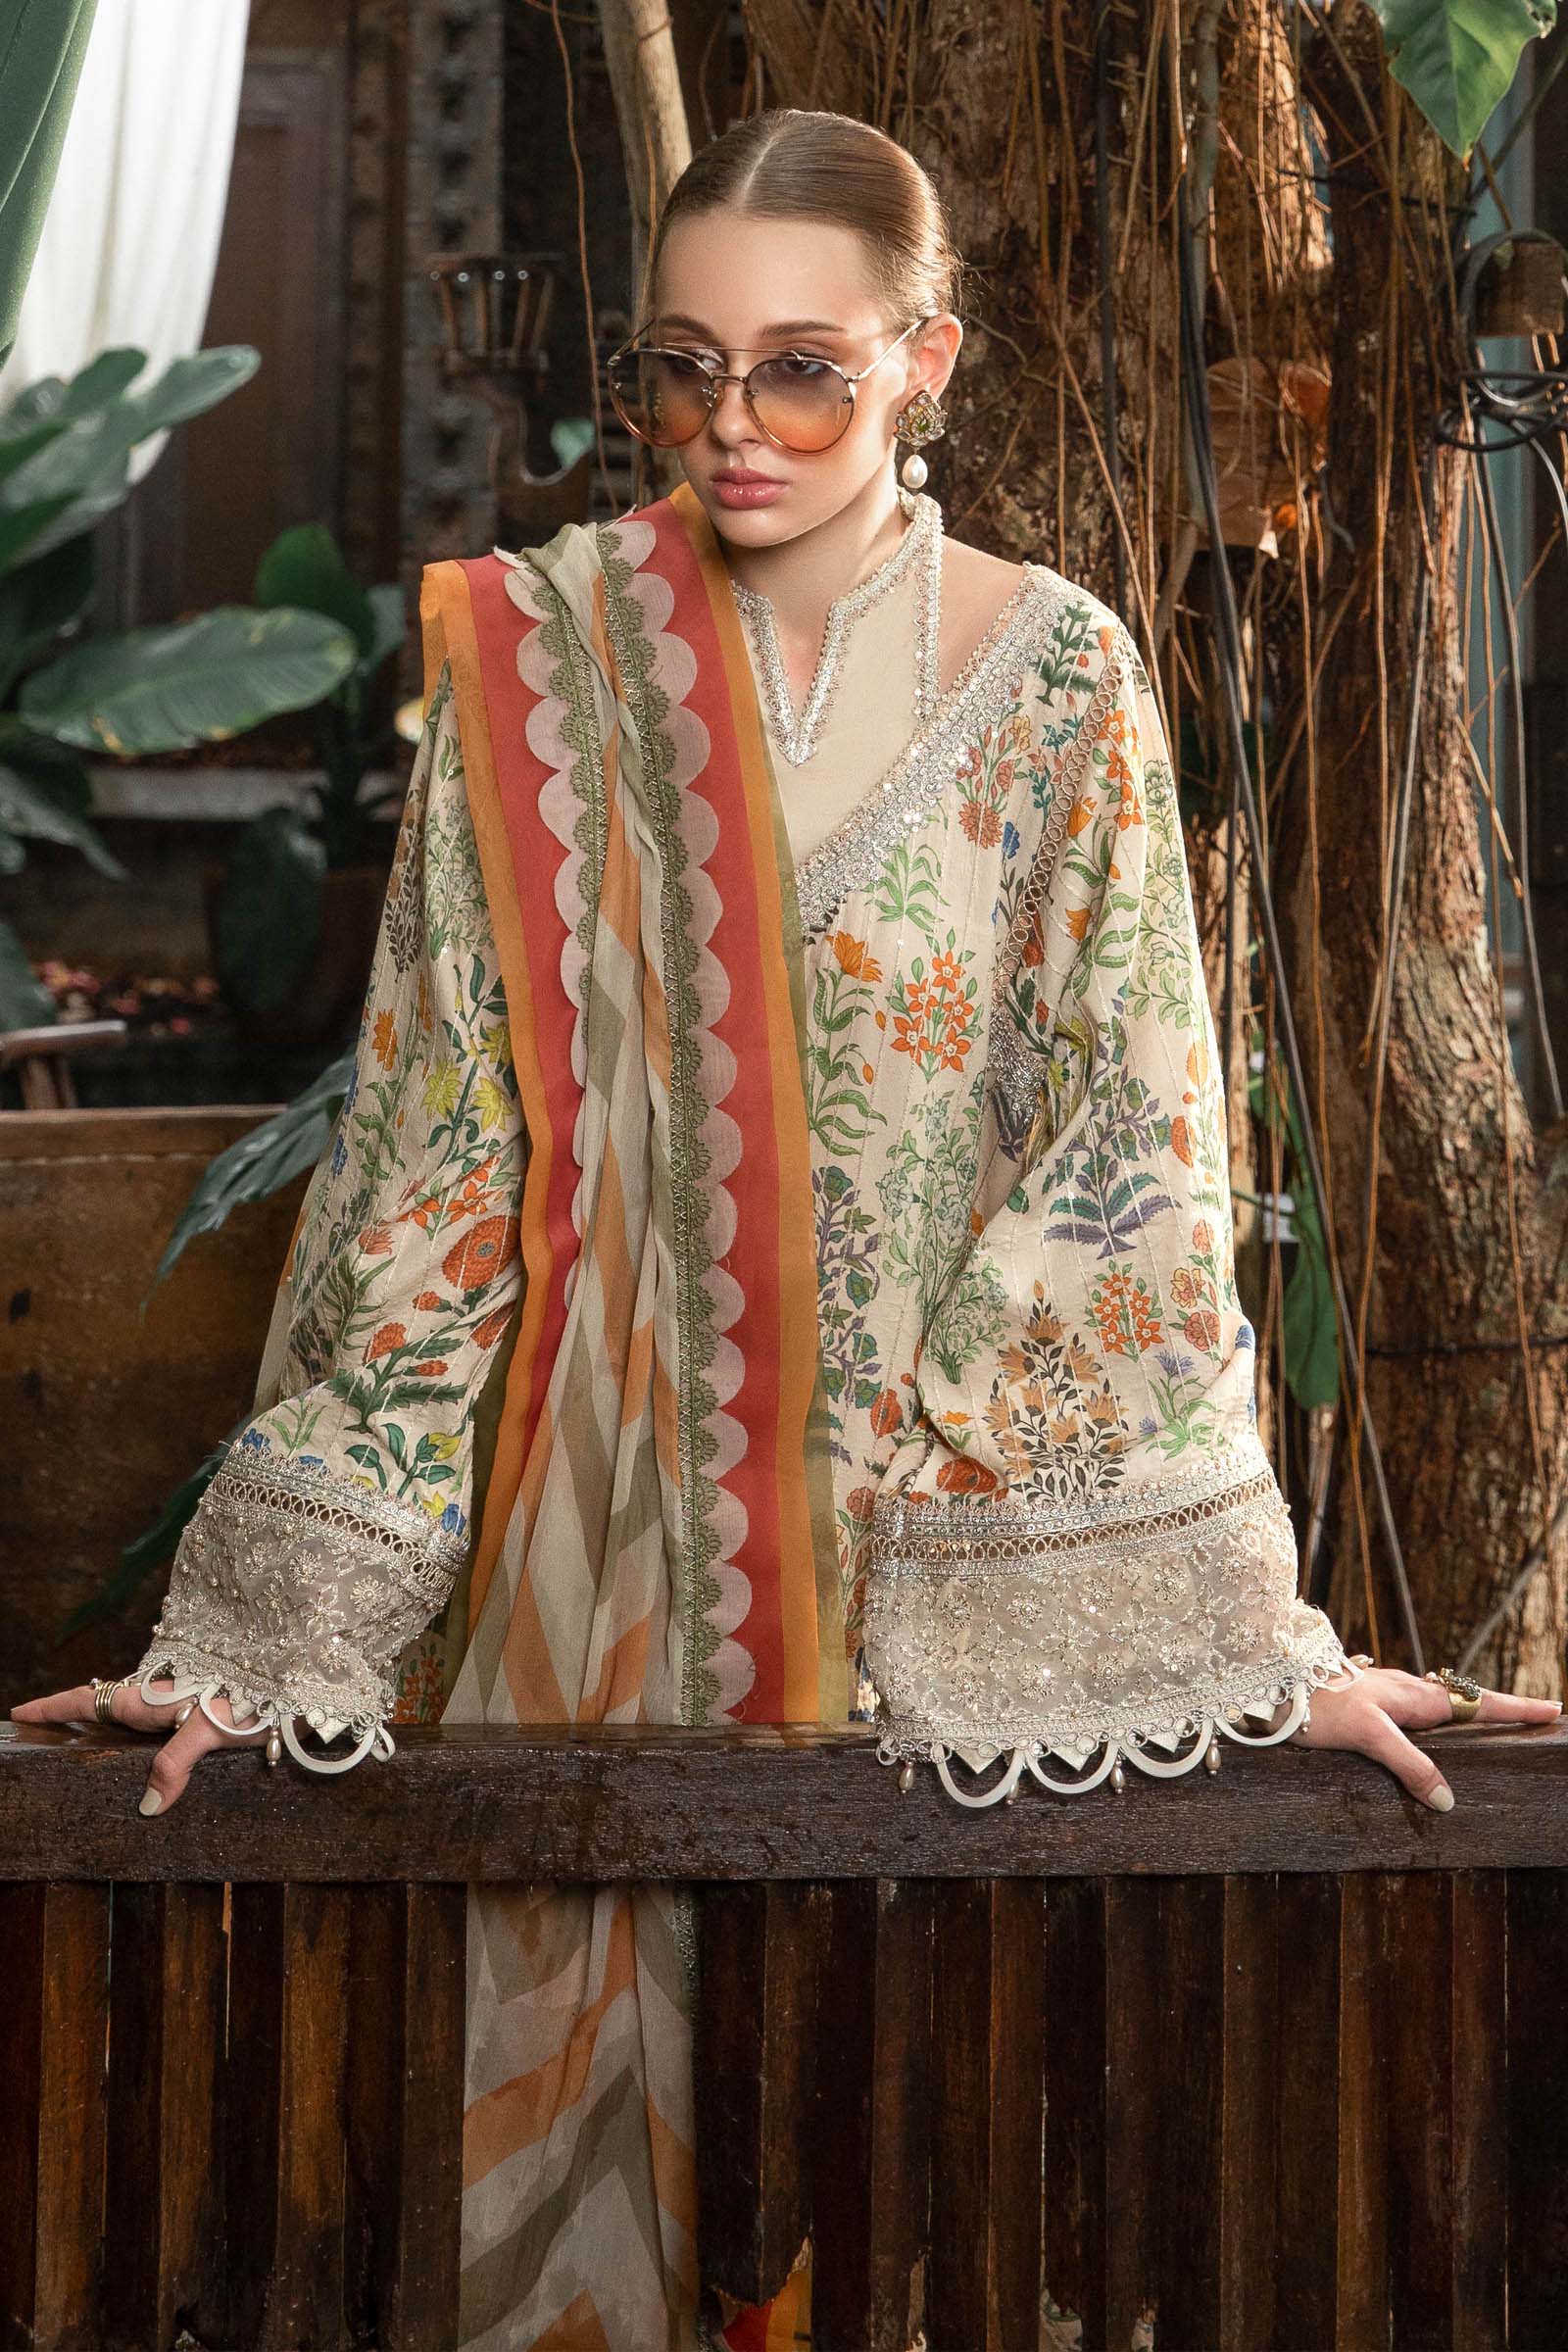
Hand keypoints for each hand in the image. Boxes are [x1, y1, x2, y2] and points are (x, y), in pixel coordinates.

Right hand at [10, 1675, 270, 1813]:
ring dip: (110, 1726)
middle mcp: (166, 1696)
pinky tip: (151, 1761)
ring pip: (137, 1714)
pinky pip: (164, 1727)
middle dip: (76, 1715)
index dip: (55, 1706)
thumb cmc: (262, 1699)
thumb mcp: (213, 1729)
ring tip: (87, 1746)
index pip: (92, 1698)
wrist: (310, 1683)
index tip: (19, 1711)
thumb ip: (176, 1763)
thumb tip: (149, 1806)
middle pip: (109, 1704)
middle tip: (46, 1731)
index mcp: (156, 1696)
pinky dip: (145, 1740)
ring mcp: (186, 1703)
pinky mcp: (208, 1712)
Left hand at [1276, 1663, 1561, 1808]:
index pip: (1479, 1704)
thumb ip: (1410, 1766)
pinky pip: (1411, 1709)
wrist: (1270, 1679)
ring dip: (1465, 1711)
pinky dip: (1432, 1717)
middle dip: (1500, 1709)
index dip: (1517, 1709)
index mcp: (1415, 1697)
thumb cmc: (1319, 1703)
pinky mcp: (1365, 1699)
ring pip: (1436, 1703)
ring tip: (1489, 1723)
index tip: (1554, 1710)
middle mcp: (1405, 1691)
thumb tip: (1448, 1801)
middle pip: (1463, 1701)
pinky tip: (1422, 1726)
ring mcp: (1385, 1693)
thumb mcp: (1370, 1736)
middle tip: (1534, 1717)